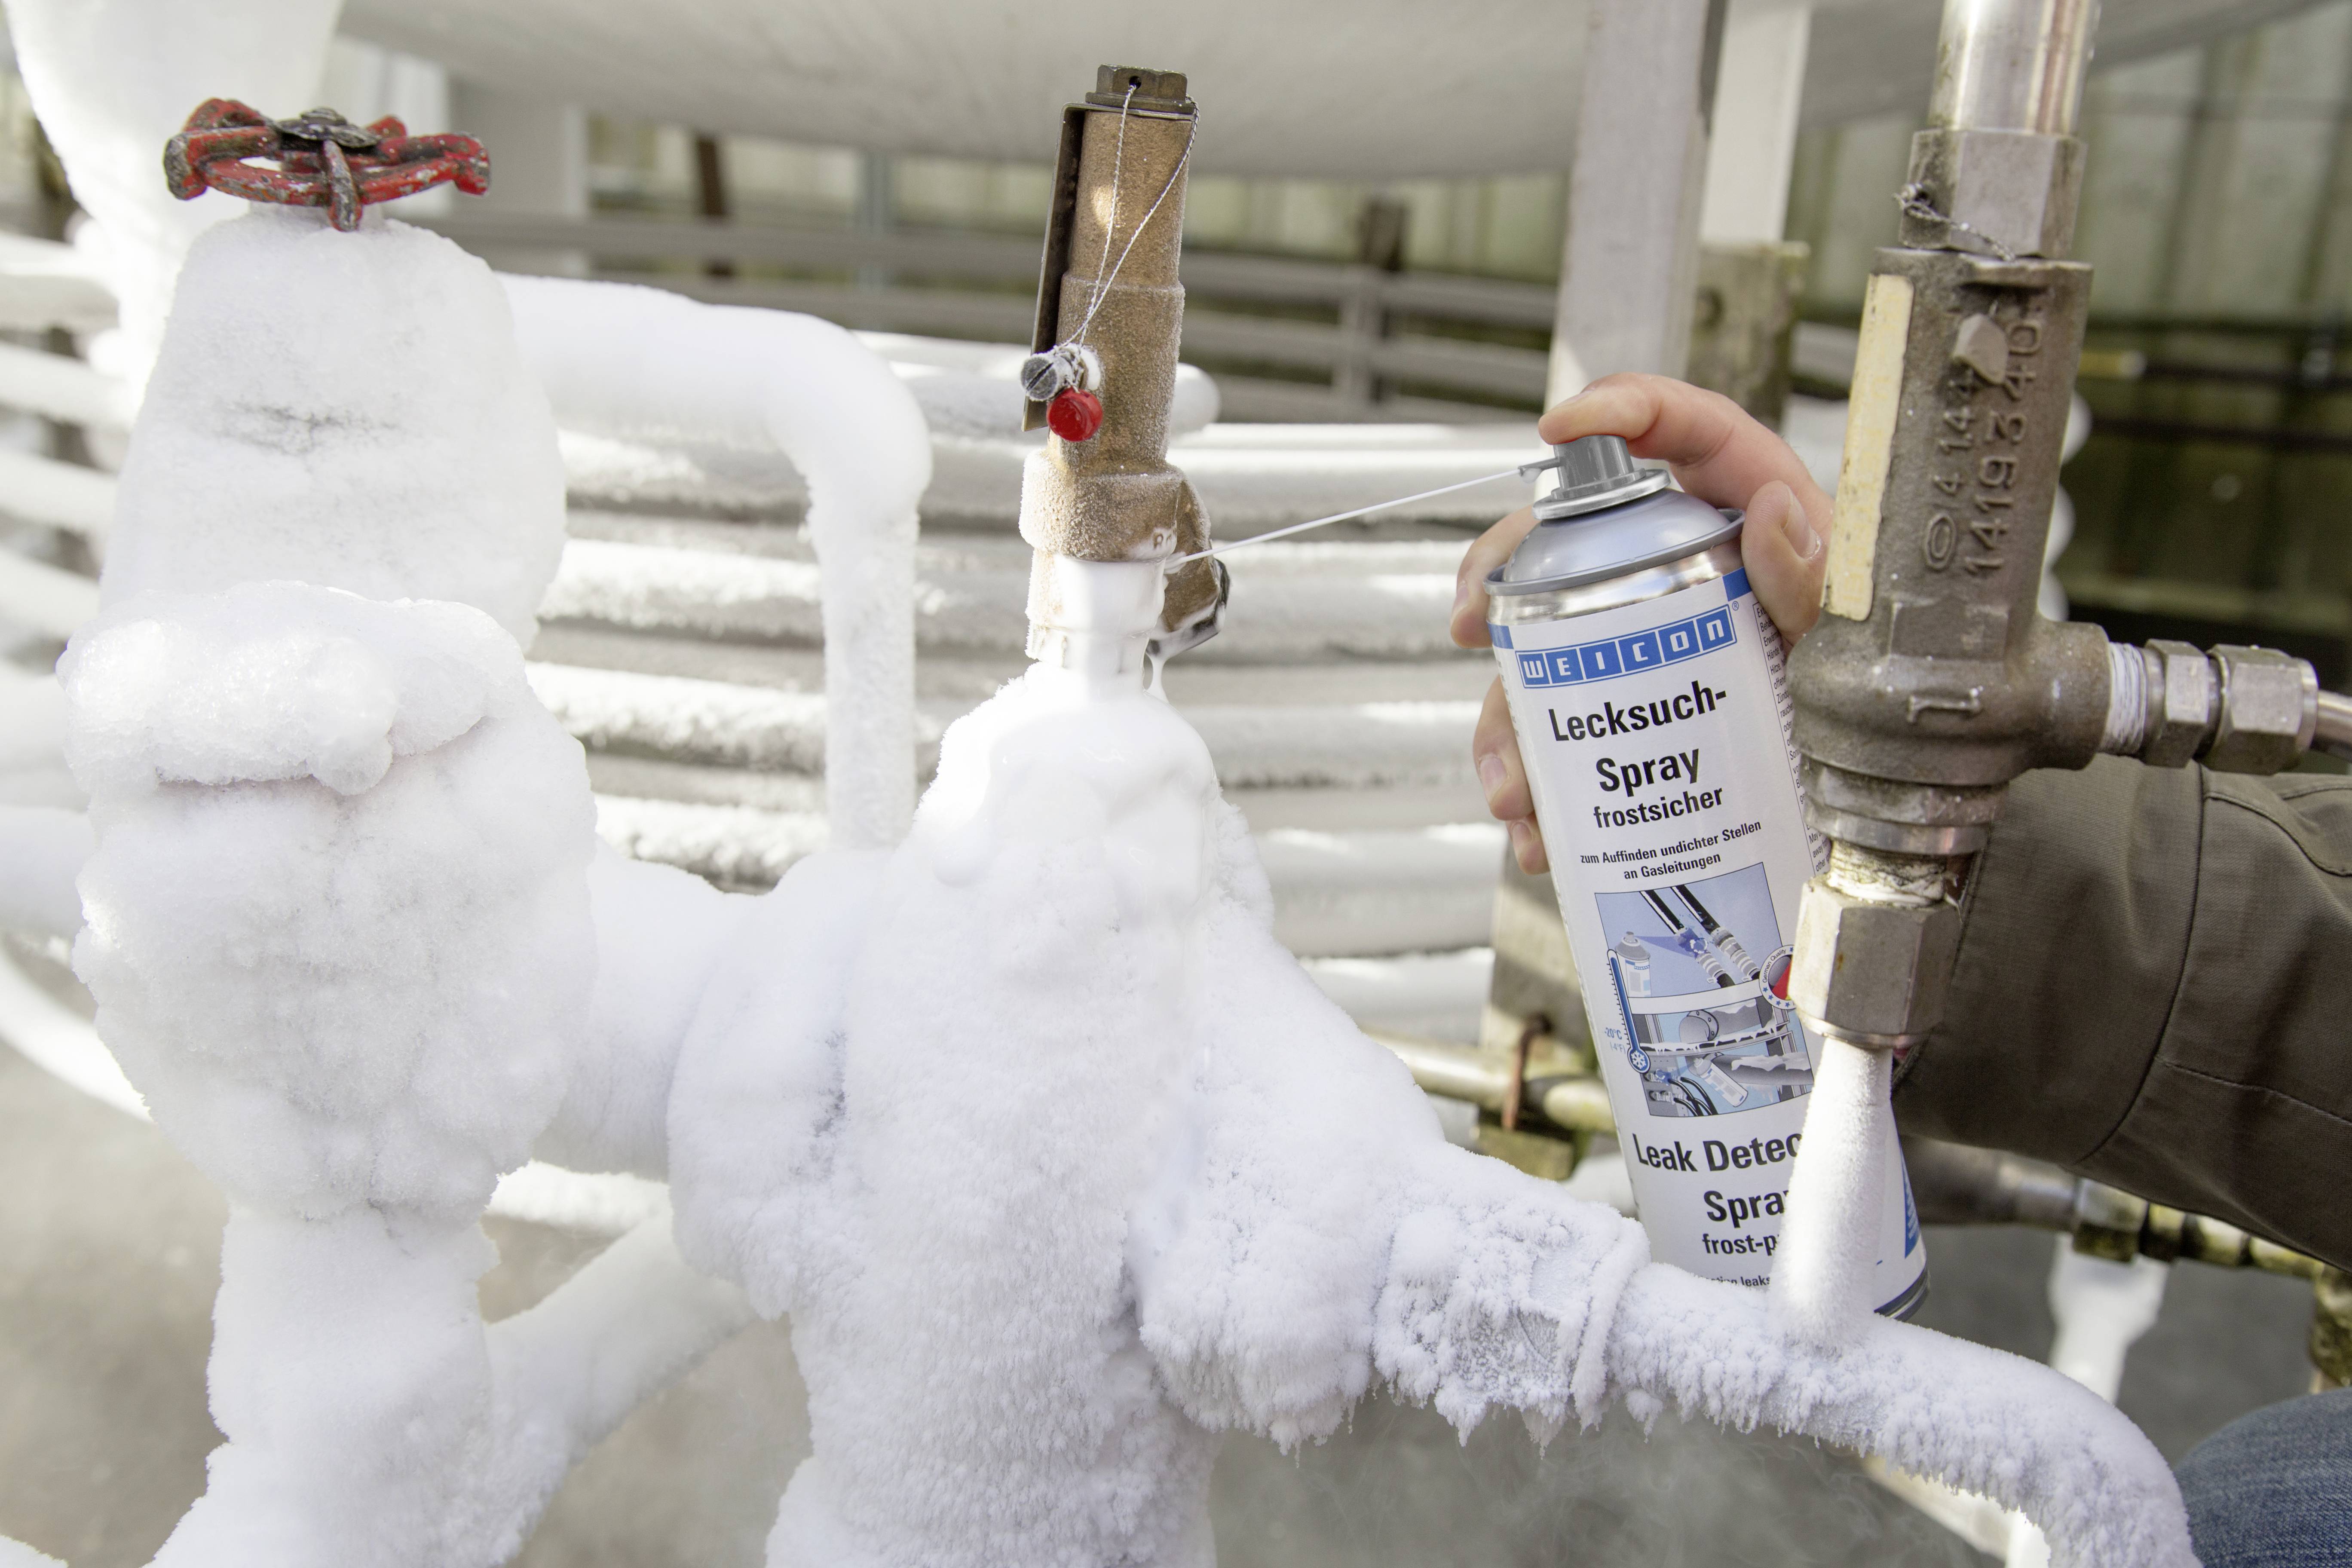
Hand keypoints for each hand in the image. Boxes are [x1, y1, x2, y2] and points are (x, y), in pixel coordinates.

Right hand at [1450, 375, 1831, 873]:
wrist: (1869, 770)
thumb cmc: (1868, 673)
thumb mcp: (1846, 624)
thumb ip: (1816, 574)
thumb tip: (1772, 511)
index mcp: (1739, 506)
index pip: (1677, 428)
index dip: (1614, 409)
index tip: (1558, 428)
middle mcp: (1672, 558)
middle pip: (1562, 537)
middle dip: (1496, 581)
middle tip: (1472, 624)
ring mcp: (1639, 628)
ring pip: (1541, 648)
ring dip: (1508, 720)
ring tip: (1516, 788)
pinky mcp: (1627, 696)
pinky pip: (1562, 729)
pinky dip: (1541, 783)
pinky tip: (1541, 830)